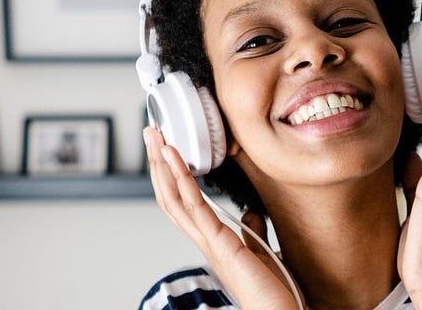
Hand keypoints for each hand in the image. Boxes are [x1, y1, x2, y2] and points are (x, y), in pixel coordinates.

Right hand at [145, 127, 299, 308]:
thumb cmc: (271, 291)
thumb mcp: (259, 251)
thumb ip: (251, 230)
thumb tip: (250, 211)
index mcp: (211, 240)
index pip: (181, 202)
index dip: (170, 174)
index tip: (165, 147)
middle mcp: (203, 240)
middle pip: (169, 196)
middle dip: (157, 163)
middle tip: (150, 132)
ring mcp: (208, 242)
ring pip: (174, 198)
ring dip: (162, 163)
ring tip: (155, 135)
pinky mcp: (220, 244)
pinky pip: (195, 207)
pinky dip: (182, 178)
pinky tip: (174, 156)